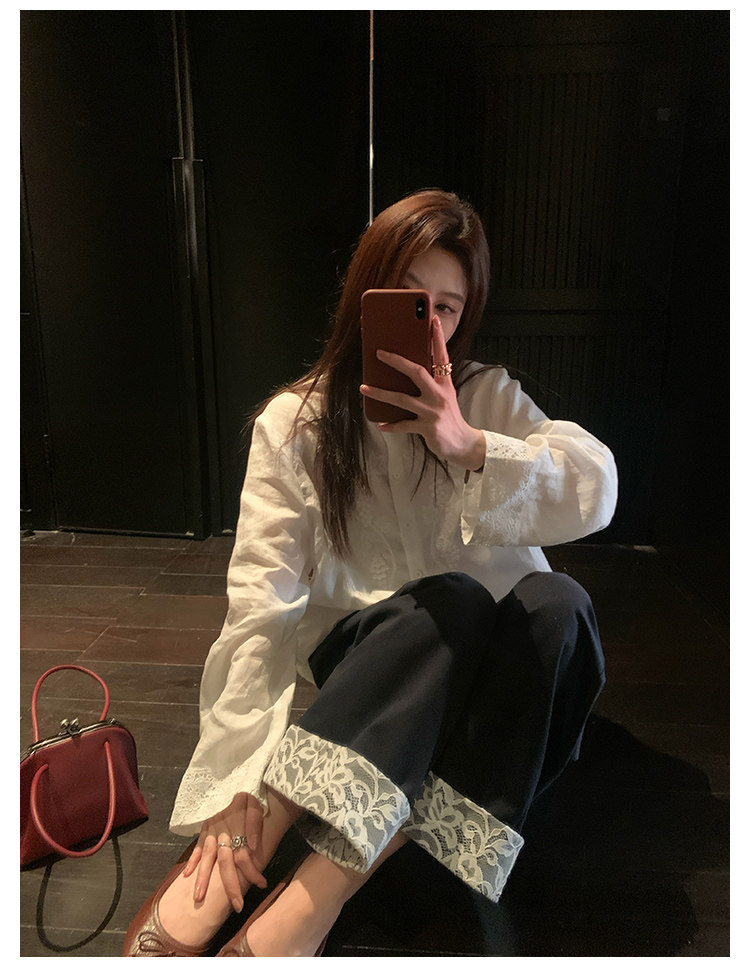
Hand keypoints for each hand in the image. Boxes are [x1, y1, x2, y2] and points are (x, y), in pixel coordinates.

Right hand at [183, 792, 266, 912]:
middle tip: (236, 906)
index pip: (244, 856)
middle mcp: (222, 833)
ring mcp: (211, 831)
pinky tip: (186, 876)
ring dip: (203, 879)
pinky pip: (197, 846)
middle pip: (225, 863)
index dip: (252, 872)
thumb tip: (251, 846)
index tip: (261, 885)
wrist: (234, 776)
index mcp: (237, 828)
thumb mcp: (255, 802)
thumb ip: (254, 823)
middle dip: (230, 886)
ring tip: (199, 898)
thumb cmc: (249, 792)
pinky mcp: (204, 828)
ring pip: (207, 858)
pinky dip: (192, 861)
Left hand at [360, 316, 485, 470]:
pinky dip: (391, 425)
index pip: (442, 356)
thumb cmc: (450, 419)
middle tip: (379, 353)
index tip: (433, 320)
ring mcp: (432, 412)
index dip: (437, 338)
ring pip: (401, 399)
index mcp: (445, 385)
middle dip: (397, 361)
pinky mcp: (427, 428)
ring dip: (380, 393)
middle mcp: (439, 395)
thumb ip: (431, 384)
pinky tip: (380, 424)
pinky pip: (403, 425)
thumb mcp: (445, 397)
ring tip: (364, 387)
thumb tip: (407, 372)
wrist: (463, 444)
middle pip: (417, 372)